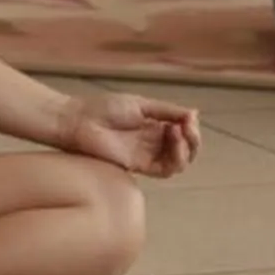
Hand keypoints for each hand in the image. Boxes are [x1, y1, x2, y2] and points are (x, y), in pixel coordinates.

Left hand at [53, 90, 199, 177]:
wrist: (80, 120)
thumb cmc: (104, 108)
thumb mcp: (142, 104)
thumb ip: (167, 111)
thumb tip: (195, 114)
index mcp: (154, 126)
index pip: (184, 134)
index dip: (191, 127)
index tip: (189, 117)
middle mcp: (153, 143)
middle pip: (185, 150)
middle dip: (193, 139)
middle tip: (187, 126)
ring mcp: (146, 156)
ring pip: (178, 163)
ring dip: (186, 149)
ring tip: (178, 131)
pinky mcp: (138, 167)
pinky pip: (165, 170)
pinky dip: (175, 158)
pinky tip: (172, 140)